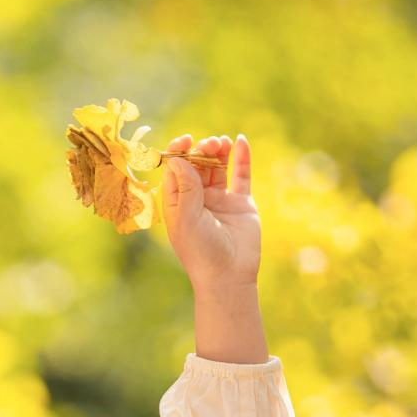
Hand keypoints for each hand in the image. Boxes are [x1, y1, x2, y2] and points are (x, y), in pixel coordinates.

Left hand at [159, 132, 260, 291]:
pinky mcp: (241, 204)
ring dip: (218, 152)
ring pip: (218, 168)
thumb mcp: (187, 218)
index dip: (178, 153)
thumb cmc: (201, 251)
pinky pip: (241, 176)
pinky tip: (240, 141)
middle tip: (209, 144)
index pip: (175, 171)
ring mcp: (220, 200)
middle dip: (201, 151)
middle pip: (197, 166)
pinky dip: (241, 158)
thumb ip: (185, 187)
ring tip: (221, 142)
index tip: (185, 141)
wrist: (229, 276)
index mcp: (178, 204)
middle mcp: (197, 200)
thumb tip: (178, 158)